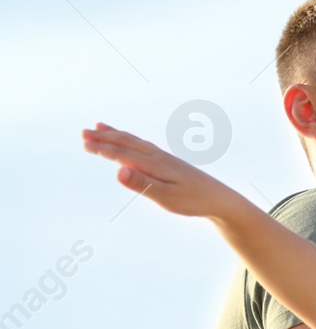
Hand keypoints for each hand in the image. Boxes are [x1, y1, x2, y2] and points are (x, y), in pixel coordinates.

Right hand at [81, 123, 245, 218]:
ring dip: (116, 134)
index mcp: (154, 164)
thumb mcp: (165, 197)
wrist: (220, 199)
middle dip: (105, 137)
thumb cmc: (193, 201)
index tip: (84, 143)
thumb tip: (118, 170)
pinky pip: (145, 146)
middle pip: (127, 142)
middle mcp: (158, 157)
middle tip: (83, 132)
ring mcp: (165, 158)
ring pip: (136, 141)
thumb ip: (141, 184)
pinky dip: (132, 140)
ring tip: (100, 127)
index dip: (103, 148)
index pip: (123, 153)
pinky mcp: (170, 162)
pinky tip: (129, 142)